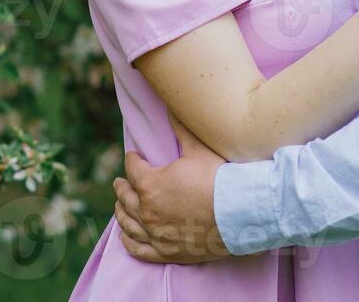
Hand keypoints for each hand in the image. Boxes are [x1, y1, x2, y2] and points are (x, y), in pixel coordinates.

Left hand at [114, 116, 232, 264]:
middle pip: (126, 197)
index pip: (133, 169)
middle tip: (120, 182)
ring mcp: (156, 234)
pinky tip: (126, 236)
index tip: (133, 157)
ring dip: (121, 211)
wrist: (239, 213)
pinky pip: (138, 249)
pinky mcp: (166, 252)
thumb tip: (171, 108)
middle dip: (122, 187)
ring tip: (119, 206)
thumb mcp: (198, 150)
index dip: (132, 160)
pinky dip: (129, 241)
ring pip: (128, 223)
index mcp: (151, 184)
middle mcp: (147, 210)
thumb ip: (181, 129)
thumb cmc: (219, 179)